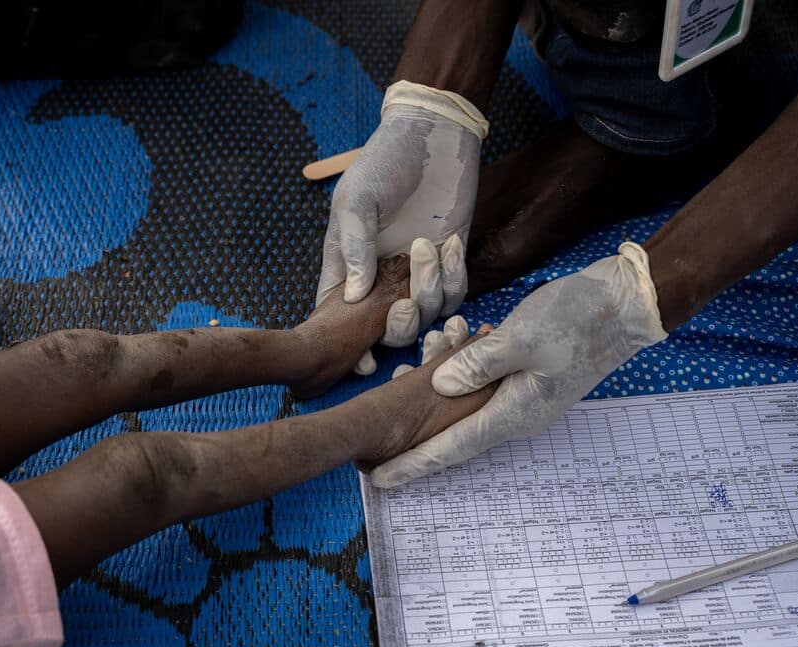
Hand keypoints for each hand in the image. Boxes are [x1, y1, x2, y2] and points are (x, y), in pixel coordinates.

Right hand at [316, 81, 486, 374]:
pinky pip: (455, 292)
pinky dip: (454, 277)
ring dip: (429, 291)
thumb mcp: (356, 200)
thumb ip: (353, 248)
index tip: (363, 362)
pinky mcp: (450, 260)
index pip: (343, 317)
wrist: (433, 133)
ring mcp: (418, 271)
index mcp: (349, 265)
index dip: (350, 345)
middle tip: (405, 303)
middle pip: (388, 328)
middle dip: (399, 328)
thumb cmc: (384, 162)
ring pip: (426, 313)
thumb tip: (352, 299)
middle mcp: (383, 276)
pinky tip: (449, 242)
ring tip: (427, 247)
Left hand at [369, 242, 667, 487]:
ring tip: (410, 365)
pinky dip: (457, 369)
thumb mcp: (525, 336)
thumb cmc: (579, 319)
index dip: (414, 464)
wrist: (624, 304)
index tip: (380, 481)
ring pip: (464, 406)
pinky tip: (447, 342)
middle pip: (454, 434)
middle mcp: (516, 413)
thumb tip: (439, 385)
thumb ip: (479, 363)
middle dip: (414, 433)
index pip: (454, 447)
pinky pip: (480, 385)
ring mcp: (522, 397)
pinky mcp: (524, 377)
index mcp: (515, 412)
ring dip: (434, 390)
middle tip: (377, 431)